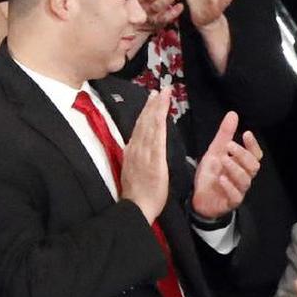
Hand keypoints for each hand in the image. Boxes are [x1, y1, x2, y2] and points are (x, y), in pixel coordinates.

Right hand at [121, 87, 170, 223]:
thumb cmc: (139, 193)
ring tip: (163, 94)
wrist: (137, 207)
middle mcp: (136, 148)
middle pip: (144, 122)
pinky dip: (158, 123)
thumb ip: (137, 156)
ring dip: (156, 108)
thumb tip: (139, 145)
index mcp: (133, 151)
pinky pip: (156, 137)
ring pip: (150, 126)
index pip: (140, 127)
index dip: (147, 111)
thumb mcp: (134, 170)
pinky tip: (162, 112)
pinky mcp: (153, 160)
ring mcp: (144, 153)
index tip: (153, 97)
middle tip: (160, 89)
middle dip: (152, 104)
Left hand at [190, 112, 261, 219]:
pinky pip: (235, 196)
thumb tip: (233, 114)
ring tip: (223, 160)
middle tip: (229, 146)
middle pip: (253, 166)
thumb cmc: (211, 174)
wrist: (199, 197)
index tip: (246, 134)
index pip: (255, 154)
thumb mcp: (215, 151)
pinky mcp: (230, 202)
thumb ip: (225, 134)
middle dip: (242, 155)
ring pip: (245, 180)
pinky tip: (221, 179)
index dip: (253, 145)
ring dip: (235, 168)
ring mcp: (238, 190)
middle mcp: (243, 177)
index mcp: (242, 164)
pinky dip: (229, 187)